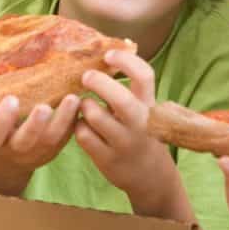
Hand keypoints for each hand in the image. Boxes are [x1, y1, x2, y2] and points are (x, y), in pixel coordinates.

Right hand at [0, 93, 80, 173]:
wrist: (10, 157)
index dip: (3, 119)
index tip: (11, 99)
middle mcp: (15, 149)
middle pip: (26, 140)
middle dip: (36, 124)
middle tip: (44, 106)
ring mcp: (37, 152)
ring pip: (52, 139)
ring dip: (63, 119)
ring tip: (73, 98)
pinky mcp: (54, 150)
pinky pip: (66, 137)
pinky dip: (74, 120)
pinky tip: (81, 101)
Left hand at [75, 50, 175, 200]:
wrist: (151, 177)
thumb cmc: (141, 133)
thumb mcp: (143, 110)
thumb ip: (130, 89)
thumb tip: (109, 52)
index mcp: (149, 106)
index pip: (144, 76)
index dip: (126, 61)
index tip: (108, 55)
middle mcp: (140, 124)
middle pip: (119, 98)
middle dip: (99, 82)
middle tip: (86, 77)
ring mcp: (123, 142)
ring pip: (95, 115)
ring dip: (84, 105)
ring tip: (86, 105)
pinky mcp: (107, 159)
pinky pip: (83, 134)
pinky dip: (78, 126)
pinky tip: (83, 126)